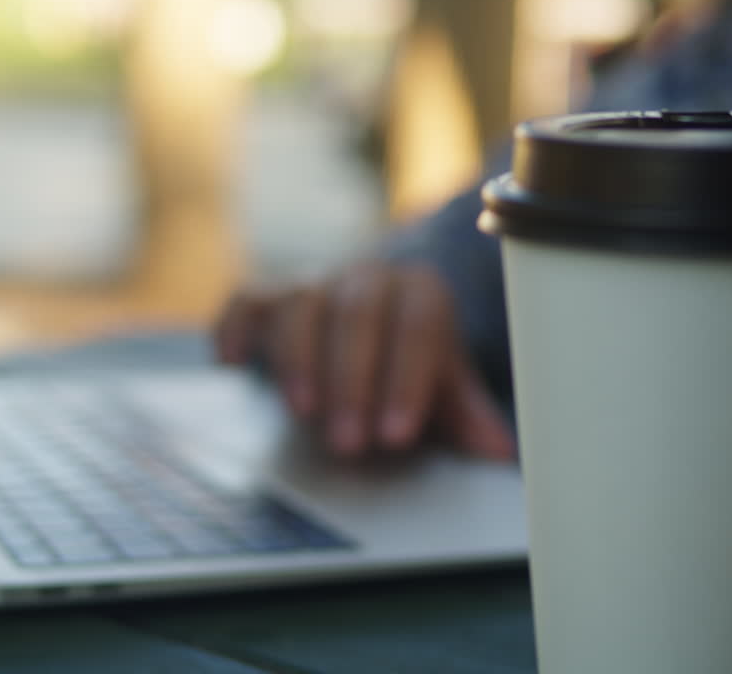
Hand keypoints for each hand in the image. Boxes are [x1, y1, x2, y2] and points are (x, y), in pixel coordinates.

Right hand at [213, 262, 514, 460]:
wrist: (375, 326)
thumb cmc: (412, 364)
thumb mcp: (444, 389)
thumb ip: (464, 415)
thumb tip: (499, 452)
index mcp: (420, 292)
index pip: (420, 325)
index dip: (408, 379)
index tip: (398, 435)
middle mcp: (366, 279)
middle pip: (358, 314)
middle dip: (353, 381)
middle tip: (350, 444)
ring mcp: (315, 284)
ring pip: (302, 304)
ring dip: (300, 359)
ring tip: (303, 413)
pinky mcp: (268, 299)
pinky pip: (246, 301)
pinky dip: (235, 327)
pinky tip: (231, 362)